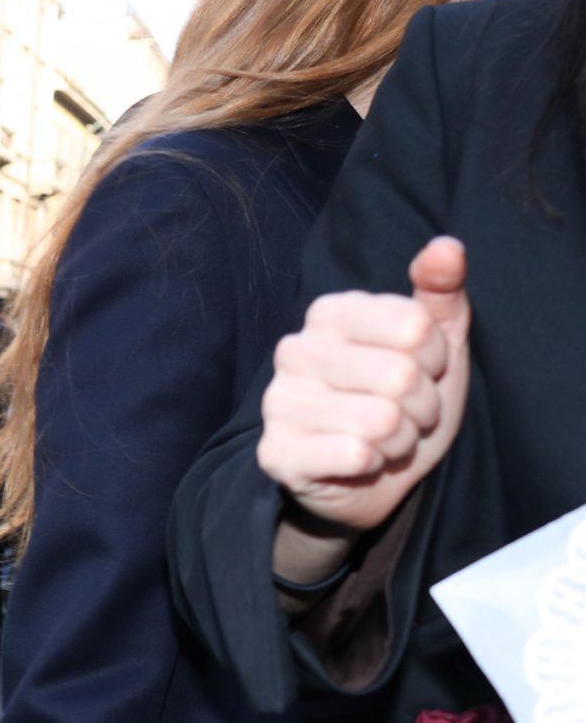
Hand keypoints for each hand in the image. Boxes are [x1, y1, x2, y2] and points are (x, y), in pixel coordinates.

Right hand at [259, 237, 469, 546]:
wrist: (371, 476)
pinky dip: (373, 464)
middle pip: (399, 376)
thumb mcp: (433, 346)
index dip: (436, 358)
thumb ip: (440, 293)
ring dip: (399, 440)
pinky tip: (359, 462)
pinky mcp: (276, 454)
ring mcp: (279, 403)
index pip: (413, 325)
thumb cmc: (402, 402)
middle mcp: (294, 351)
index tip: (422, 371)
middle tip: (405, 414)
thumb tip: (446, 246)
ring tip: (384, 439)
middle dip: (422, 406)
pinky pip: (353, 454)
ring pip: (381, 420)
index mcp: (329, 313)